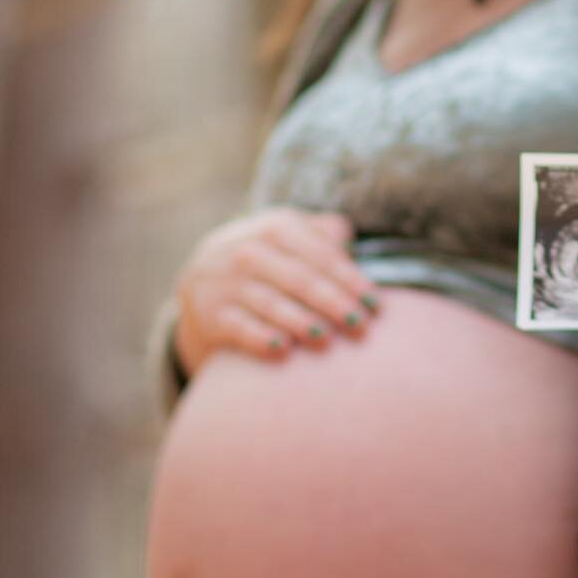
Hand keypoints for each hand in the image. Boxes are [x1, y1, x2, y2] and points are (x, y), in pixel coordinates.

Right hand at [172, 206, 379, 371]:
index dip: (350, 280)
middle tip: (360, 327)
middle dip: (333, 303)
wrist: (202, 280)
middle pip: (299, 278)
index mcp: (276, 228)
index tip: (375, 306)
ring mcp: (226, 282)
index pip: (319, 254)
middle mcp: (248, 251)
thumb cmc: (268, 261)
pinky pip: (238, 326)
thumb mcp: (288, 236)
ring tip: (326, 339)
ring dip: (300, 321)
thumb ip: (320, 233)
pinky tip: (282, 349)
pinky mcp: (210, 313)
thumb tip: (346, 235)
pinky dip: (259, 337)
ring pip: (269, 302)